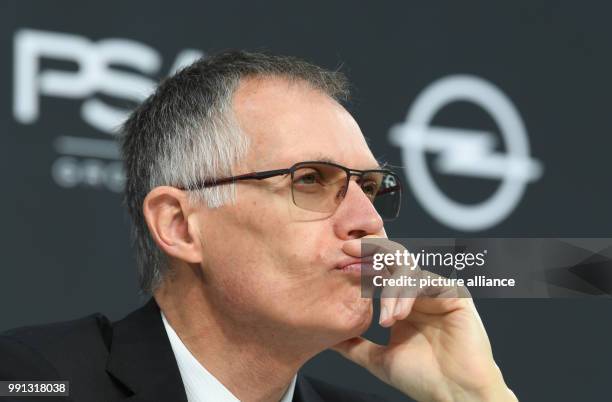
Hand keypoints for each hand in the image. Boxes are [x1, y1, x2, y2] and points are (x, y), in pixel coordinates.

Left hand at [333, 238, 517, 401]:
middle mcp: (419, 292)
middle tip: (349, 251)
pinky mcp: (454, 294)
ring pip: (406, 268)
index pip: (380, 269)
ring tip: (385, 321)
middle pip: (393, 257)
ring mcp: (436, 291)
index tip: (340, 255)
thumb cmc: (421, 378)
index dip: (361, 259)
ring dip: (389, 290)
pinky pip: (425, 281)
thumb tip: (326, 334)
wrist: (453, 395)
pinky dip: (406, 295)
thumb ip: (352, 342)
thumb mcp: (374, 356)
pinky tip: (399, 316)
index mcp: (402, 301)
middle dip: (369, 251)